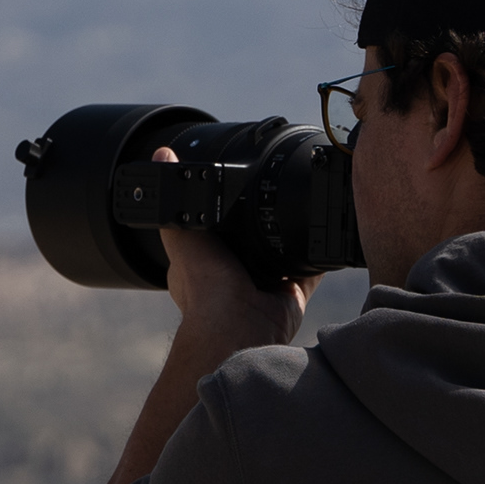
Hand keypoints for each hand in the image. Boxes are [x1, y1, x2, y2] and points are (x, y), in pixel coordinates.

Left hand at [152, 145, 310, 361]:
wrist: (240, 327)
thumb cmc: (205, 289)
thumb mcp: (182, 234)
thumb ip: (173, 201)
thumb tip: (161, 156)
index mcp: (208, 261)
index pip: (216, 228)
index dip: (226, 212)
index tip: (240, 189)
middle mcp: (236, 273)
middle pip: (252, 240)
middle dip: (262, 223)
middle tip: (275, 195)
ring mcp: (265, 285)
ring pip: (282, 255)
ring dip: (291, 238)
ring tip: (302, 208)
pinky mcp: (292, 295)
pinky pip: (309, 272)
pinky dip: (317, 259)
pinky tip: (322, 236)